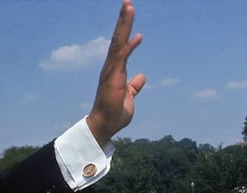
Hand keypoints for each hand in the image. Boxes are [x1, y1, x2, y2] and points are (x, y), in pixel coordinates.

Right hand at [87, 0, 145, 146]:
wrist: (105, 126)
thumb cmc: (114, 113)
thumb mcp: (129, 97)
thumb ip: (134, 86)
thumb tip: (141, 77)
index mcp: (114, 70)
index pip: (120, 46)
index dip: (125, 30)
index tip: (129, 15)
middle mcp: (111, 68)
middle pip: (118, 39)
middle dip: (123, 21)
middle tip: (127, 2)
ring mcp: (111, 72)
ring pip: (118, 43)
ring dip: (123, 25)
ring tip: (128, 7)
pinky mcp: (113, 78)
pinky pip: (121, 58)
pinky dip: (128, 46)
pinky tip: (137, 35)